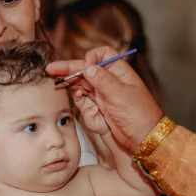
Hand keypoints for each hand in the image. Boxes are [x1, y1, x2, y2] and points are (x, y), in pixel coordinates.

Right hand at [46, 47, 163, 151]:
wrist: (143, 140)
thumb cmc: (140, 115)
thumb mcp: (120, 94)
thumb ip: (102, 80)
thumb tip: (87, 67)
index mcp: (119, 73)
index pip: (102, 56)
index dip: (91, 57)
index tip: (85, 65)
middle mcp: (109, 83)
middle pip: (86, 71)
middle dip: (69, 70)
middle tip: (52, 69)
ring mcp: (103, 96)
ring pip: (82, 87)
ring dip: (73, 87)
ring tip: (61, 85)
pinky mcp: (99, 110)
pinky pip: (85, 104)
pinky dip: (83, 105)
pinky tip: (86, 107)